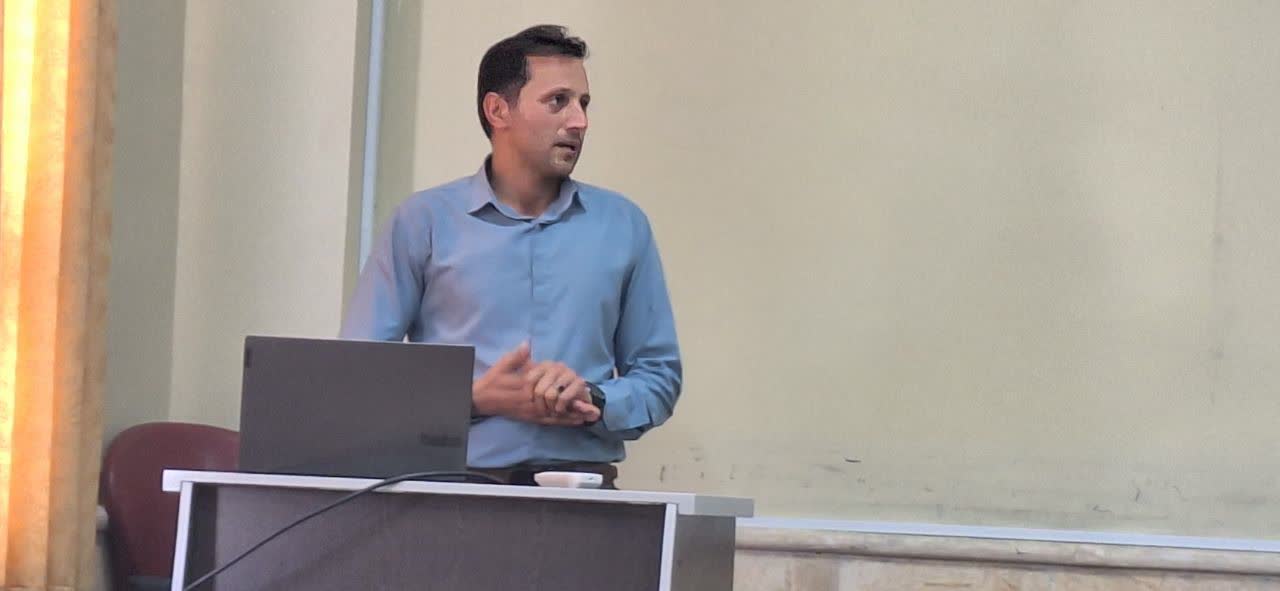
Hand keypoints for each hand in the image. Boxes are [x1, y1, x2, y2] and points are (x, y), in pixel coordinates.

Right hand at [473, 344, 599, 425]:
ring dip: (572, 417)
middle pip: (558, 406)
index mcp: (526, 388)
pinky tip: (574, 422)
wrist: (481, 399)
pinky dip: (562, 422)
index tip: (582, 387)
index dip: (567, 391)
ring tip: (589, 418)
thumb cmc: (493, 381)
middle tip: (593, 409)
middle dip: (575, 407)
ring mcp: (530, 412)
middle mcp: (531, 403)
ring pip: (555, 417)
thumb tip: (527, 344)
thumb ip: (517, 356)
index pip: (551, 390)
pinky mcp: (529, 418)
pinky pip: (548, 422)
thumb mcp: (503, 365)